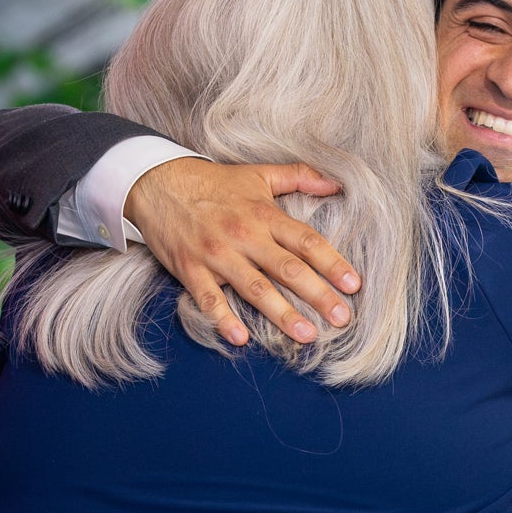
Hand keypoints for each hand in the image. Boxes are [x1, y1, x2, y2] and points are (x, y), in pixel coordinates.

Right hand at [122, 158, 363, 347]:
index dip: (332, 263)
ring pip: (255, 289)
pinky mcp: (191, 270)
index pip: (306, 242)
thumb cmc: (213, 182)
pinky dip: (223, 320)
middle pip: (288, 269)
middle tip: (342, 318)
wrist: (157, 183)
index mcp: (264, 214)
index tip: (353, 284)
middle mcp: (244, 236)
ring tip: (306, 335)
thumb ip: (300, 176)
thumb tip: (337, 183)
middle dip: (318, 295)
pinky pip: (209, 299)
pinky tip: (241, 339)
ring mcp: (217, 255)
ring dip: (282, 314)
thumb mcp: (259, 173)